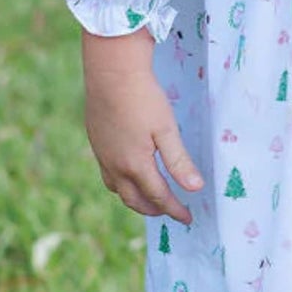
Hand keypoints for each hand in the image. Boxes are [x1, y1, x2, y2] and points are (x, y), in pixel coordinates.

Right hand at [81, 30, 203, 222]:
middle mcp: (115, 165)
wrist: (110, 72)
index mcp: (135, 164)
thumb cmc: (143, 98)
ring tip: (149, 197)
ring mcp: (102, 155)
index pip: (159, 196)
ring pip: (117, 189)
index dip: (175, 209)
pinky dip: (121, 183)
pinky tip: (128, 172)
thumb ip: (179, 161)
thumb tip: (195, 189)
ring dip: (135, 198)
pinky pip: (107, 174)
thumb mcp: (167, 129)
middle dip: (154, 209)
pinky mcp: (96, 142)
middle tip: (170, 211)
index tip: (188, 218)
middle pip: (135, 199)